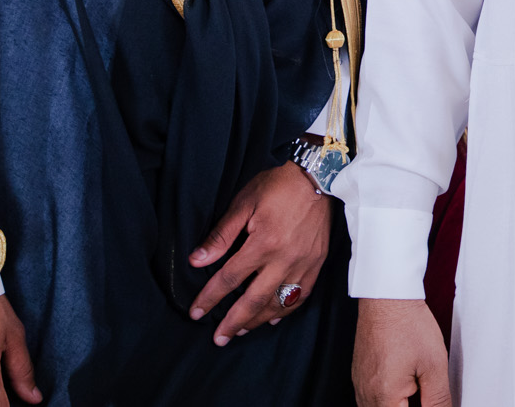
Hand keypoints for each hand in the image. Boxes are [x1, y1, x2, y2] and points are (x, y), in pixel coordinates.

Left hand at [188, 161, 333, 345]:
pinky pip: (301, 296)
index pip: (229, 278)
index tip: (196, 312)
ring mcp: (304, 264)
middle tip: (218, 338)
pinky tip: (273, 317)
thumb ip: (221, 234)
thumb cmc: (278, 186)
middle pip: (254, 300)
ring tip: (241, 331)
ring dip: (258, 321)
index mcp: (264, 243)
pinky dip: (285, 311)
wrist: (318, 176)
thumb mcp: (244, 202)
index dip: (209, 298)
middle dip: (233, 322)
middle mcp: (285, 259)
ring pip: (278, 303)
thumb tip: (197, 260)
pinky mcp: (317, 263)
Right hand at [353, 298, 449, 406]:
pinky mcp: (359, 377)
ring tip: (416, 385)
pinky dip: (388, 398)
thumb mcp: (434, 365)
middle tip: (423, 386)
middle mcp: (367, 396)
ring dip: (399, 404)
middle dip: (410, 405)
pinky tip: (403, 384)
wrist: (387, 297)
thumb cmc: (407, 324)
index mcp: (384, 397)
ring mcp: (360, 386)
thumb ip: (438, 399)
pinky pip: (371, 400)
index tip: (429, 398)